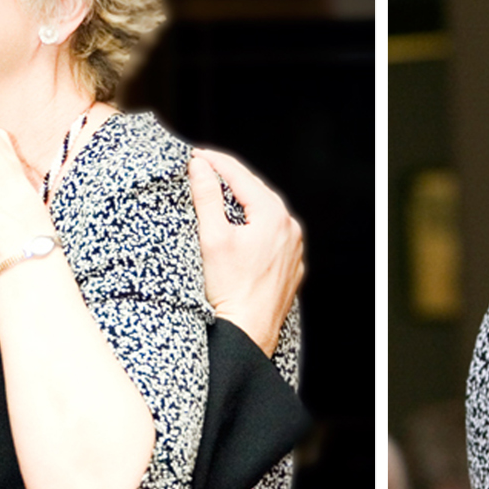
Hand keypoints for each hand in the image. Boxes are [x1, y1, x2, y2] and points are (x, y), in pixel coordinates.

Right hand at [188, 148, 304, 356]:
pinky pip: (272, 236)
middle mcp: (290, 228)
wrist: (248, 333)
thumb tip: (199, 165)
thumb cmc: (230, 290)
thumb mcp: (212, 238)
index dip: (214, 161)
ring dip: (242, 202)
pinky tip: (239, 229)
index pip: (239, 175)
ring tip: (218, 194)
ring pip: (265, 214)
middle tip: (203, 169)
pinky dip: (254, 226)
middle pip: (255, 192)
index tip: (194, 155)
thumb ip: (207, 196)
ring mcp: (294, 249)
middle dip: (229, 179)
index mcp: (273, 215)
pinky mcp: (290, 266)